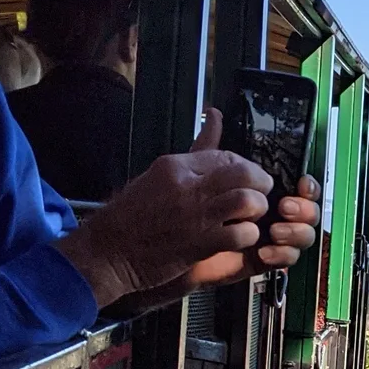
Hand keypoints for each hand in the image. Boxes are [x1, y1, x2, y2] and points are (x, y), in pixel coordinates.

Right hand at [59, 108, 321, 309]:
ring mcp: (194, 215)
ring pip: (246, 201)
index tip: (245, 178)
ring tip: (251, 216)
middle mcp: (186, 186)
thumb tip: (215, 115)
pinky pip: (239, 234)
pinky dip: (247, 236)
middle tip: (261, 193)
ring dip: (256, 209)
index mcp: (174, 166)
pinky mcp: (199, 244)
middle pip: (243, 173)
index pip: (225, 155)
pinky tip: (240, 238)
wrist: (106, 253)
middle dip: (260, 183)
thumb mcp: (156, 176)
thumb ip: (193, 152)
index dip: (244, 167)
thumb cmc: (130, 216)